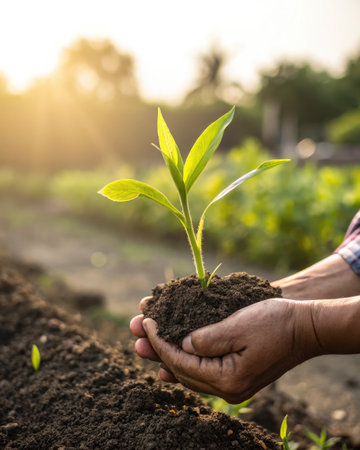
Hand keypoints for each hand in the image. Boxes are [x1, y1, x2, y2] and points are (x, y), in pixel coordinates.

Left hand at [137, 298, 320, 402]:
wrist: (304, 327)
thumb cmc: (275, 322)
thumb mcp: (239, 325)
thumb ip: (207, 339)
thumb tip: (181, 345)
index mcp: (228, 378)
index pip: (180, 362)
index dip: (159, 341)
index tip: (145, 320)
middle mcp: (227, 388)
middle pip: (180, 369)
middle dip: (156, 347)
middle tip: (135, 328)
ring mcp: (232, 384)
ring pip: (188, 371)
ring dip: (165, 354)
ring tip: (143, 341)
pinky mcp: (235, 374)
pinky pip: (201, 371)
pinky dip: (182, 361)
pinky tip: (166, 359)